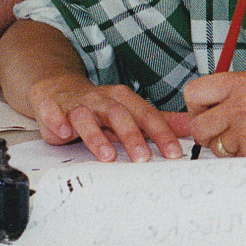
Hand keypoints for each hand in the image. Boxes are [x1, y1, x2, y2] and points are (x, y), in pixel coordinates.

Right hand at [27, 74, 189, 162]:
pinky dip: (57, 121)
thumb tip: (193, 126)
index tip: (173, 153)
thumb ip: (160, 120)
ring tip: (106, 155)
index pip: (146, 114)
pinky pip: (52, 112)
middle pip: (118, 114)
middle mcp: (101, 100)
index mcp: (122, 100)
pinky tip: (63, 132)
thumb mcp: (130, 110)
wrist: (58, 87)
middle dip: (131, 136)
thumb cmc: (97, 104)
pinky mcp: (52, 108)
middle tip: (143, 158)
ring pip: (86, 116)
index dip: (160, 133)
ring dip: (96, 135)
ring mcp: (76, 104)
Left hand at [184, 71, 245, 156]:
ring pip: (214, 147)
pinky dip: (242, 160)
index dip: (195, 108)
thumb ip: (228, 94)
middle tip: (226, 134)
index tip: (206, 114)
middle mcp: (241, 102)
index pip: (193, 93)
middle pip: (197, 125)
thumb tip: (196, 110)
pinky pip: (231, 161)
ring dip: (227, 149)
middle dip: (207, 134)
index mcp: (241, 82)